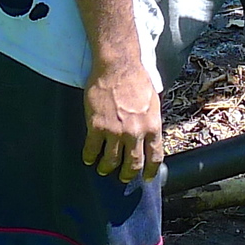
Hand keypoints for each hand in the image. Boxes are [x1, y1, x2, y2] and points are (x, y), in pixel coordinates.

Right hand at [83, 54, 163, 182]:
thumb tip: (150, 138)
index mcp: (152, 126)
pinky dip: (90, 157)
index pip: (154, 157)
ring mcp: (115, 131)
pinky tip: (89, 158)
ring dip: (107, 168)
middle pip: (133, 164)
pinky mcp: (97, 126)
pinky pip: (92, 149)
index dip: (150, 171)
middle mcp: (136, 133)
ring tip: (104, 169)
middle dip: (127, 174)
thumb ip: (151, 122)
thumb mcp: (153, 103)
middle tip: (123, 177)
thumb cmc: (137, 80)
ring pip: (111, 161)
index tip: (146, 178)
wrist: (117, 66)